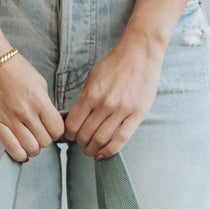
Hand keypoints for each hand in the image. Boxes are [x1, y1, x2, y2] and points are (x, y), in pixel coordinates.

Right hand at [0, 51, 65, 161]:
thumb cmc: (15, 69)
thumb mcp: (39, 83)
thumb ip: (45, 104)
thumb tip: (49, 123)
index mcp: (39, 101)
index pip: (57, 130)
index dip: (56, 132)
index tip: (50, 128)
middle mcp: (26, 112)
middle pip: (45, 141)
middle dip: (44, 139)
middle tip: (38, 133)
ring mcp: (9, 119)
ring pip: (30, 148)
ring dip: (33, 148)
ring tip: (30, 141)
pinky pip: (12, 149)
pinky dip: (20, 154)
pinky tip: (21, 151)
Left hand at [63, 33, 165, 159]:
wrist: (141, 53)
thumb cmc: (115, 64)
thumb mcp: (93, 78)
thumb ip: (85, 99)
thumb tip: (76, 119)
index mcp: (92, 94)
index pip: (73, 123)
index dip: (69, 134)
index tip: (70, 136)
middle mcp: (105, 104)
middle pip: (86, 134)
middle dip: (80, 142)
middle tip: (81, 143)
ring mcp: (122, 110)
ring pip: (101, 139)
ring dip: (92, 149)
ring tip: (90, 151)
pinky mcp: (137, 114)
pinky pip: (121, 139)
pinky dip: (109, 151)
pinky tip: (102, 156)